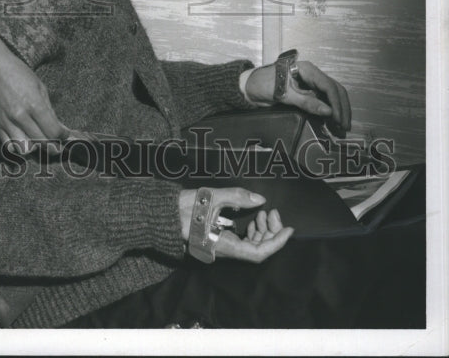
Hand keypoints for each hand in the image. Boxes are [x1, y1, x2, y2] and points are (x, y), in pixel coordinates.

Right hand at [0, 38, 69, 150]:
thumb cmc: (18, 72)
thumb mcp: (40, 87)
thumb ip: (49, 110)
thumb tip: (60, 128)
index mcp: (34, 104)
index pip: (53, 132)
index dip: (62, 136)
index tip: (65, 135)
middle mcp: (19, 116)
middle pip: (41, 142)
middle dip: (53, 144)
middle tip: (56, 141)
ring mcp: (6, 122)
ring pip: (25, 149)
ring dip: (34, 147)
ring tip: (37, 139)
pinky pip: (9, 146)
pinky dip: (18, 146)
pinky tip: (23, 138)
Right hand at [178, 187, 293, 262]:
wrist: (162, 216)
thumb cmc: (182, 208)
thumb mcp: (210, 198)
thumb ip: (236, 197)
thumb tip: (260, 199)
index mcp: (224, 246)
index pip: (258, 253)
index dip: (276, 242)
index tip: (288, 229)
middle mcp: (225, 251)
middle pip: (257, 250)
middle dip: (270, 232)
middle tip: (273, 212)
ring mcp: (222, 246)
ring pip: (250, 246)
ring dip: (261, 231)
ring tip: (263, 213)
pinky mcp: (218, 240)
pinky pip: (241, 241)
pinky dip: (250, 231)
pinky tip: (252, 218)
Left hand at [245, 59, 351, 131]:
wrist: (250, 86)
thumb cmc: (263, 85)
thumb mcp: (284, 94)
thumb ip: (306, 102)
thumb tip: (329, 111)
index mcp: (307, 70)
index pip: (329, 86)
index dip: (336, 104)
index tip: (338, 120)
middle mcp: (312, 74)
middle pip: (335, 90)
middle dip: (342, 108)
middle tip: (344, 127)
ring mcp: (311, 82)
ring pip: (332, 95)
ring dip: (339, 110)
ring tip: (341, 128)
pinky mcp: (308, 91)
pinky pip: (324, 99)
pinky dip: (330, 111)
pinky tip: (333, 123)